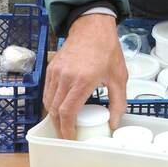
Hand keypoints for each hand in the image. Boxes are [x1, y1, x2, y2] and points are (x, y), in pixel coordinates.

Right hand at [43, 13, 126, 138]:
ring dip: (54, 116)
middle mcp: (65, 78)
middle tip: (67, 136)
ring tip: (64, 126)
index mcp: (82, 81)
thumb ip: (118, 102)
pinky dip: (51, 103)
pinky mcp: (51, 68)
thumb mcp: (119, 77)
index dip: (67, 129)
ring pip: (48, 102)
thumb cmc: (107, 50)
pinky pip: (47, 91)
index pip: (67, 112)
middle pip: (54, 110)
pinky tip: (60, 108)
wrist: (92, 27)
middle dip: (59, 127)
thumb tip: (114, 123)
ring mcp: (56, 72)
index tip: (70, 139)